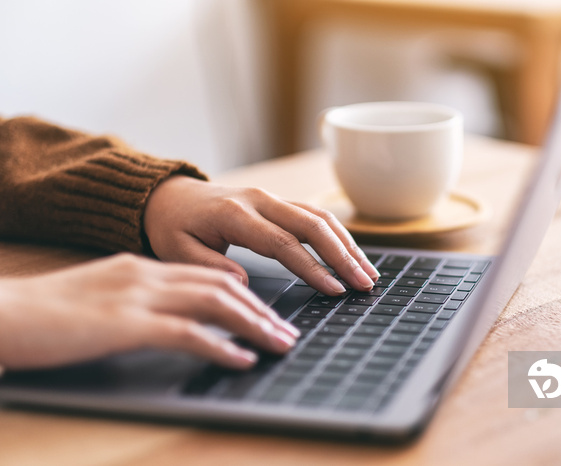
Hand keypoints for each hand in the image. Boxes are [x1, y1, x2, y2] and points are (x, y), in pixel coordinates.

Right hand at [0, 254, 298, 369]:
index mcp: (143, 267)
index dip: (246, 295)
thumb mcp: (102, 297)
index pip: (210, 275)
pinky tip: (242, 360)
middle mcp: (148, 275)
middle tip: (286, 332)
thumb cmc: (45, 313)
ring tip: (279, 345)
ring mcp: (139, 297)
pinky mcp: (126, 324)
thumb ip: (139, 301)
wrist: (2, 312)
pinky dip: (221, 346)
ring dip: (254, 326)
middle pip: (223, 286)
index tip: (269, 314)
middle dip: (261, 311)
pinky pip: (188, 333)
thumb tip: (173, 317)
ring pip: (216, 304)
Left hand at [143, 177, 379, 294]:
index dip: (312, 267)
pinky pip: (315, 215)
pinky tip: (353, 254)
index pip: (283, 243)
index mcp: (235, 215)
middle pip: (312, 226)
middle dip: (343, 256)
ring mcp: (272, 199)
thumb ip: (210, 267)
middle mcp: (260, 201)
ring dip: (348, 245)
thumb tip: (244, 285)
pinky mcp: (279, 203)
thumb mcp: (177, 251)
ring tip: (368, 272)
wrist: (170, 196)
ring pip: (320, 217)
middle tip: (365, 284)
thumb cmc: (174, 226)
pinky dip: (338, 235)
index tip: (334, 289)